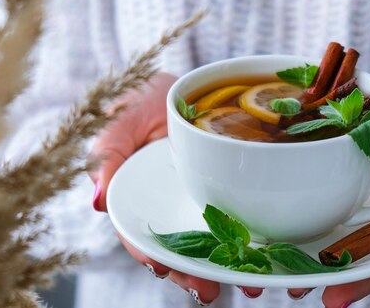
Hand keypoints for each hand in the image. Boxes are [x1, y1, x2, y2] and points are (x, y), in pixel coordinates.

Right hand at [89, 72, 261, 303]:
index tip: (165, 269)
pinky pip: (241, 217)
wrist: (178, 82)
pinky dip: (255, 238)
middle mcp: (168, 204)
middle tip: (210, 290)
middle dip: (193, 272)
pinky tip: (272, 252)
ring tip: (249, 284)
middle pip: (179, 247)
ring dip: (227, 266)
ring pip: (212, 241)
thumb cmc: (141, 97)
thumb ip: (106, 155)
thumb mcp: (121, 118)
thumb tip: (97, 200)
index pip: (139, 233)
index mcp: (138, 195)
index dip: (150, 254)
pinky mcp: (227, 189)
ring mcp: (200, 199)